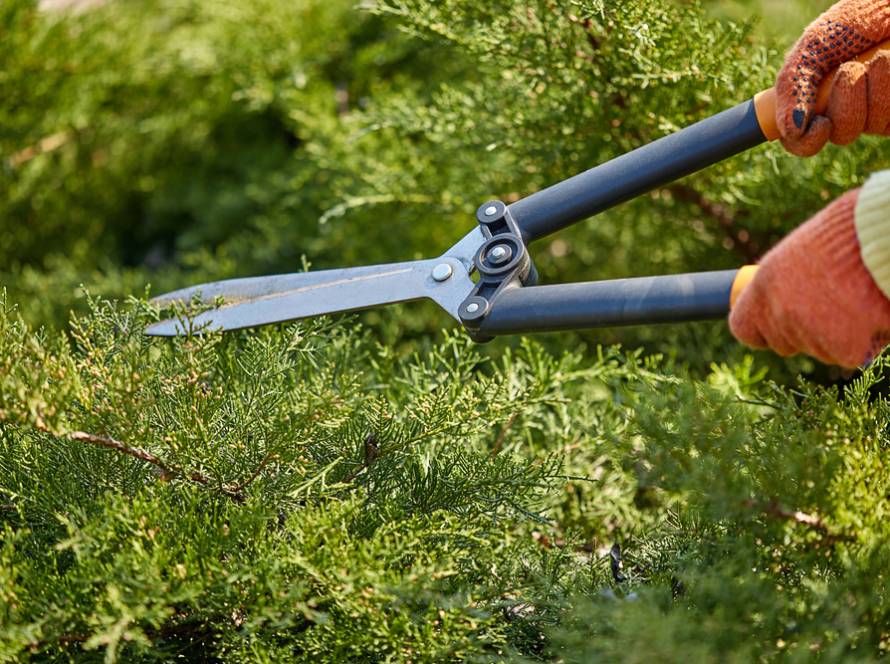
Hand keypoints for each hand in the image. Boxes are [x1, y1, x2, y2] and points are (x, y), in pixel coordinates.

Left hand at [730, 189, 889, 367]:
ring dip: (837, 335)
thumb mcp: (801, 252)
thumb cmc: (848, 236)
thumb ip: (784, 282)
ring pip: (819, 351)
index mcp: (764, 285)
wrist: (884, 236)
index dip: (761, 331)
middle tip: (831, 305)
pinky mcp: (841, 346)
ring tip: (856, 299)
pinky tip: (870, 313)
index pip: (743, 329)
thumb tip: (778, 298)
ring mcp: (807, 331)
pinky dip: (863, 342)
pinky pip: (848, 355)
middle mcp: (779, 312)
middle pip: (784, 343)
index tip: (774, 325)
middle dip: (805, 332)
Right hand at [776, 0, 889, 155]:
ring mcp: (877, 110)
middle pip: (841, 134)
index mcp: (814, 100)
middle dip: (847, 100)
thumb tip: (790, 130)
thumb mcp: (813, 46)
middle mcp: (846, 110)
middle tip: (851, 68)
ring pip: (871, 125)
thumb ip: (793, 86)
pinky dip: (889, 86)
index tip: (820, 124)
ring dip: (873, 86)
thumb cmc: (854, 18)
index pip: (801, 142)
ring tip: (878, 57)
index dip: (807, 142)